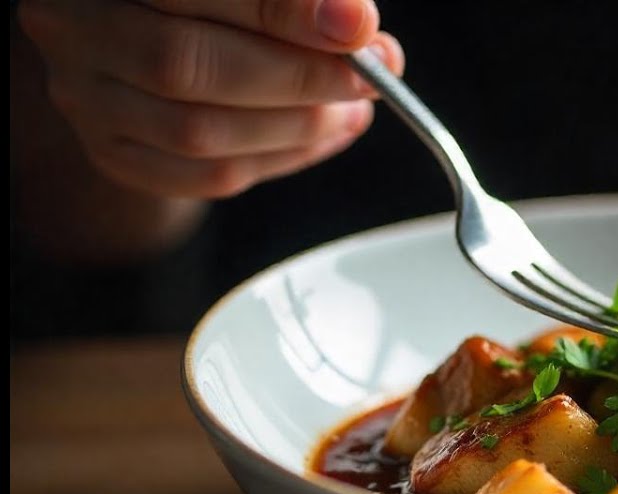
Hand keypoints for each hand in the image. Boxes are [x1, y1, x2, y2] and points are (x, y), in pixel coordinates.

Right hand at [17, 0, 404, 198]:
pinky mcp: (113, 153)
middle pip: (185, 64)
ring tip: (352, 107)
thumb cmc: (217, 0)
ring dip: (297, 126)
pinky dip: (279, 159)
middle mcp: (73, 26)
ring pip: (197, 132)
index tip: (358, 27)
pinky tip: (323, 135)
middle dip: (297, 77)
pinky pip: (203, 176)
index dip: (283, 11)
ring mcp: (85, 97)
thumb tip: (358, 29)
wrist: (153, 29)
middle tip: (368, 78)